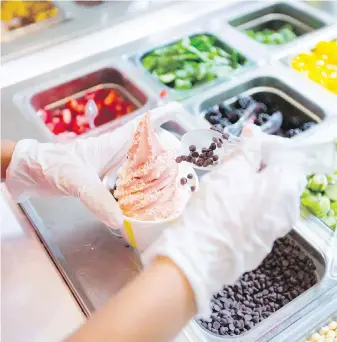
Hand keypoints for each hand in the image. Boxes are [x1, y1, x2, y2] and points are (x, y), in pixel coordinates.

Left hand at [5, 102, 186, 227]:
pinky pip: (131, 181)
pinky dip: (143, 187)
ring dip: (159, 170)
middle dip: (169, 151)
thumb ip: (97, 199)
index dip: (162, 115)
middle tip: (187, 163)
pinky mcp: (106, 179)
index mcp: (114, 143)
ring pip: (143, 164)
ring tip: (176, 181)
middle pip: (150, 146)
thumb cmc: (54, 166)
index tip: (180, 109)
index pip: (143, 124)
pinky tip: (149, 199)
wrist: (33, 173)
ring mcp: (112, 166)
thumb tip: (119, 221)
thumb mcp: (77, 180)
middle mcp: (118, 153)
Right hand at [143, 124, 334, 317]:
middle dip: (256, 168)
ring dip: (248, 187)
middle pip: (277, 181)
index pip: (287, 159)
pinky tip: (223, 207)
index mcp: (287, 191)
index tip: (246, 146)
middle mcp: (286, 214)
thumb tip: (254, 131)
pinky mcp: (256, 245)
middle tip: (232, 164)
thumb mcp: (232, 171)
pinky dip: (244, 207)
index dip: (267, 148)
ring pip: (264, 200)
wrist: (197, 256)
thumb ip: (248, 149)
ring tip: (224, 184)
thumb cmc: (217, 208)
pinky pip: (255, 218)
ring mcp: (272, 232)